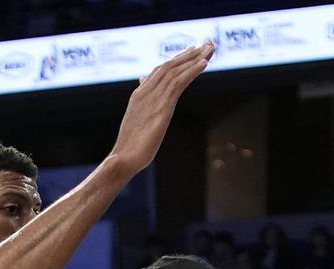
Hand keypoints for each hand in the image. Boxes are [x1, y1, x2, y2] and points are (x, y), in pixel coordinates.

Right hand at [110, 42, 213, 177]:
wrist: (124, 158)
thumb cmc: (129, 148)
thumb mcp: (136, 125)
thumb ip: (142, 111)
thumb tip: (143, 104)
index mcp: (139, 95)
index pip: (159, 71)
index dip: (177, 60)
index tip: (192, 52)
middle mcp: (145, 92)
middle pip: (169, 66)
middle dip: (189, 54)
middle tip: (207, 45)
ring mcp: (154, 98)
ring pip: (176, 71)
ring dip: (194, 58)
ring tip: (210, 49)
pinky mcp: (163, 107)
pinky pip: (179, 82)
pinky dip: (192, 71)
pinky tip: (204, 64)